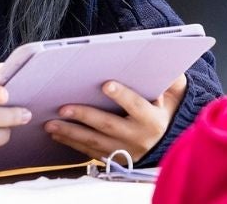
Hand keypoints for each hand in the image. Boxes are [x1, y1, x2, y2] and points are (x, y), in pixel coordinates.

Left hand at [43, 74, 187, 161]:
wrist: (171, 146)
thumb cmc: (167, 113)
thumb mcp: (176, 96)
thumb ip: (172, 81)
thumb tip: (163, 68)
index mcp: (153, 120)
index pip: (137, 106)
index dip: (122, 95)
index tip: (106, 84)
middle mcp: (138, 138)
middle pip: (108, 126)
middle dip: (85, 116)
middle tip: (63, 108)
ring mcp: (124, 151)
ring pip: (95, 142)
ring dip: (71, 133)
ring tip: (51, 124)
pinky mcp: (114, 159)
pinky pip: (90, 152)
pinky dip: (72, 143)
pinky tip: (57, 134)